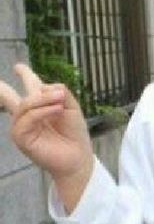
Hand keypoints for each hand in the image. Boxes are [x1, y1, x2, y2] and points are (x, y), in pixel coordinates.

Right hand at [0, 64, 93, 197]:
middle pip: (11, 97)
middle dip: (3, 87)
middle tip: (7, 73)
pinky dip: (42, 111)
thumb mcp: (72, 108)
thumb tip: (45, 87)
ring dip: (43, 99)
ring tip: (60, 100)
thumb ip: (61, 93)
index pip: (32, 89)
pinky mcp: (21, 138)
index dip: (26, 76)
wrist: (78, 156)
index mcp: (41, 107)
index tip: (18, 67)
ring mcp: (22, 126)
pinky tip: (56, 109)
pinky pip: (28, 119)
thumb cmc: (75, 134)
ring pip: (24, 104)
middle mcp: (29, 116)